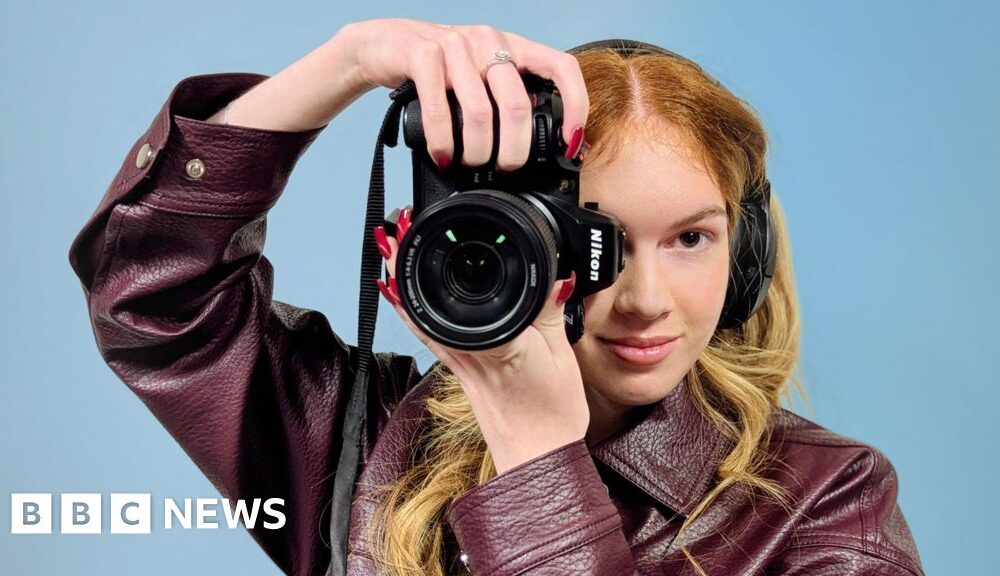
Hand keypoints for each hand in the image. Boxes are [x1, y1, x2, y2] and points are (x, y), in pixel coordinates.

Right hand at [339, 17, 589, 169]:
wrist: (384, 44)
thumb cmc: (439, 70)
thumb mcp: (480, 77)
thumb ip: (505, 100)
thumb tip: (532, 149)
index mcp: (512, 46)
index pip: (561, 67)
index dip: (574, 105)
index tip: (570, 142)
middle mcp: (488, 41)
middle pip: (516, 105)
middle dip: (513, 150)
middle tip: (505, 168)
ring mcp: (456, 46)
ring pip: (479, 113)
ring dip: (476, 151)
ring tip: (469, 164)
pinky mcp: (422, 54)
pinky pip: (439, 109)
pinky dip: (443, 141)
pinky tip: (442, 155)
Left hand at [374, 214, 589, 474]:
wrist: (537, 453)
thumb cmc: (551, 411)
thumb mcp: (561, 353)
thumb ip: (551, 310)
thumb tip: (554, 272)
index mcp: (495, 343)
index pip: (455, 297)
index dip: (428, 262)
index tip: (414, 230)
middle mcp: (466, 351)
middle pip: (424, 300)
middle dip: (406, 261)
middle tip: (393, 227)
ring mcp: (456, 361)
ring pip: (417, 315)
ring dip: (401, 280)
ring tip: (389, 246)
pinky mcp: (455, 368)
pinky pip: (425, 331)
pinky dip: (409, 306)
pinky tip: (400, 291)